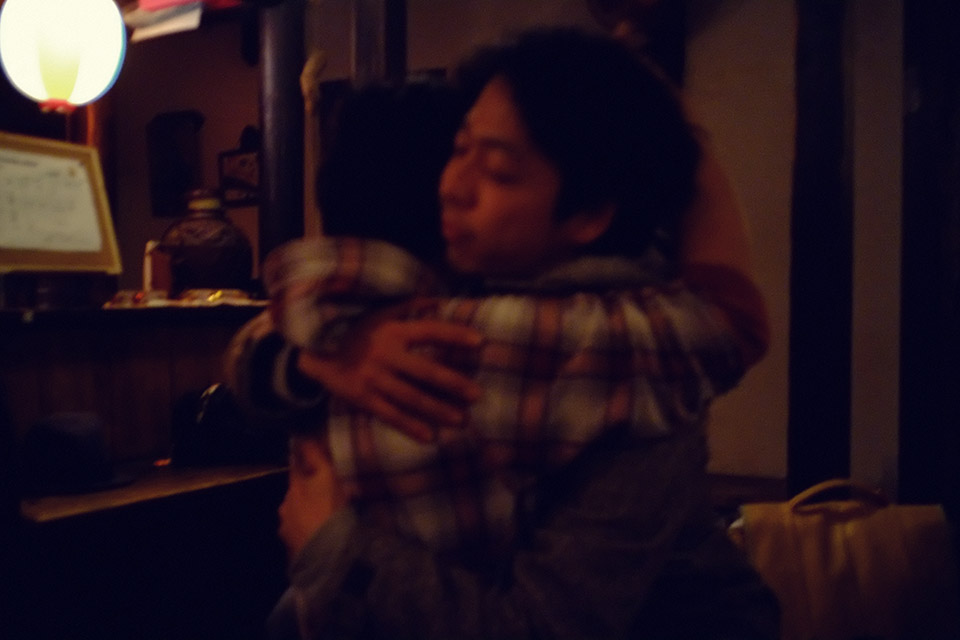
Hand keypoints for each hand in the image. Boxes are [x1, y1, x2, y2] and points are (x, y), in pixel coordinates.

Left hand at [277, 436, 346, 560]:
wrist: (327, 554)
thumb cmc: (329, 509)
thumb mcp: (326, 476)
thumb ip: (314, 455)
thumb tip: (300, 434)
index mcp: (294, 488)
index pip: (296, 469)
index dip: (304, 463)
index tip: (311, 460)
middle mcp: (285, 507)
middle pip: (296, 494)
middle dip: (307, 493)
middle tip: (325, 495)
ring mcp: (287, 530)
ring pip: (297, 516)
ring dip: (307, 515)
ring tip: (324, 519)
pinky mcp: (293, 550)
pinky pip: (301, 536)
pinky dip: (308, 534)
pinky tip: (321, 537)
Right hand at [296, 312, 483, 442]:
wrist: (314, 352)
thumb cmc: (356, 331)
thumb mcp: (379, 314)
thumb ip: (409, 307)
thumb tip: (439, 300)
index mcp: (392, 331)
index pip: (430, 332)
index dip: (455, 336)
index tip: (480, 342)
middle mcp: (385, 354)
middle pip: (425, 371)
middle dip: (453, 384)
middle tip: (476, 395)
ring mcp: (374, 378)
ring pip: (411, 397)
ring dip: (438, 409)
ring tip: (461, 419)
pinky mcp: (363, 398)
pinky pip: (390, 414)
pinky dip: (410, 426)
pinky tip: (430, 436)